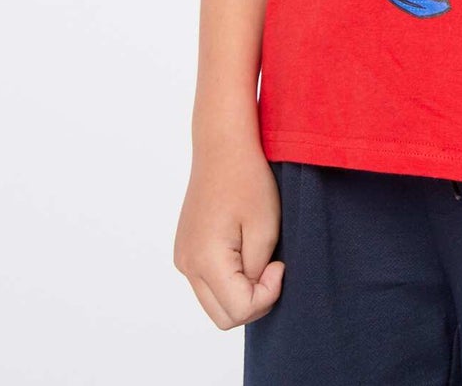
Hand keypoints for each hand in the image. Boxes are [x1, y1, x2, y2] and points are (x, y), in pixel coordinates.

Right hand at [173, 139, 284, 328]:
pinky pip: (208, 283)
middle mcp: (186, 265)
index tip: (278, 263)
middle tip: (271, 264)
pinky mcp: (185, 250)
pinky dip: (229, 279)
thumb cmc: (248, 180)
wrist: (223, 145)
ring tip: (258, 254)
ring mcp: (182, 258)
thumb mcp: (265, 228)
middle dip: (254, 300)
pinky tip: (243, 249)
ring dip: (241, 290)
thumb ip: (257, 272)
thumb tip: (251, 294)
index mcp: (205, 261)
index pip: (239, 312)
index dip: (267, 295)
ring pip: (214, 303)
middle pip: (223, 316)